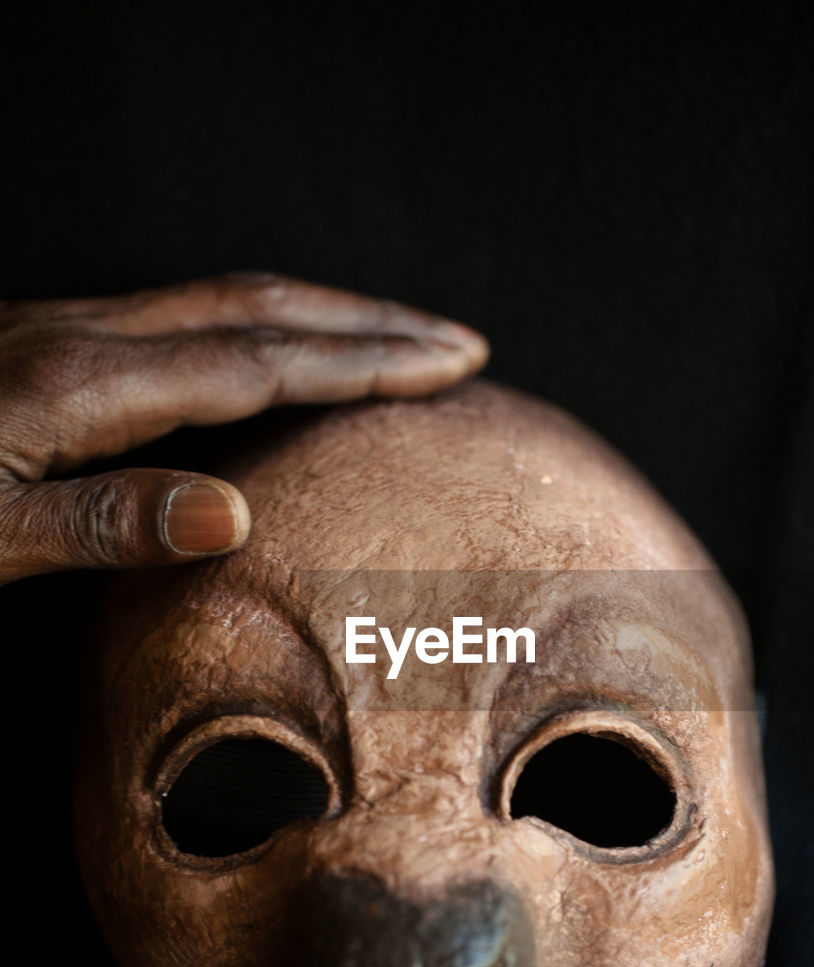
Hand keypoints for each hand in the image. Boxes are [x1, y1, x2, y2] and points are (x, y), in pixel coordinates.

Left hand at [0, 272, 487, 583]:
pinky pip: (189, 318)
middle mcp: (90, 340)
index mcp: (86, 385)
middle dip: (369, 322)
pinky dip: (264, 327)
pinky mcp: (56, 346)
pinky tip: (274, 354)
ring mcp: (71, 334)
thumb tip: (238, 508)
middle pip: (260, 306)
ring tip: (393, 338)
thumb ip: (106, 519)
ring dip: (324, 313)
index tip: (446, 362)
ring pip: (228, 300)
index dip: (360, 362)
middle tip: (457, 340)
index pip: (258, 361)